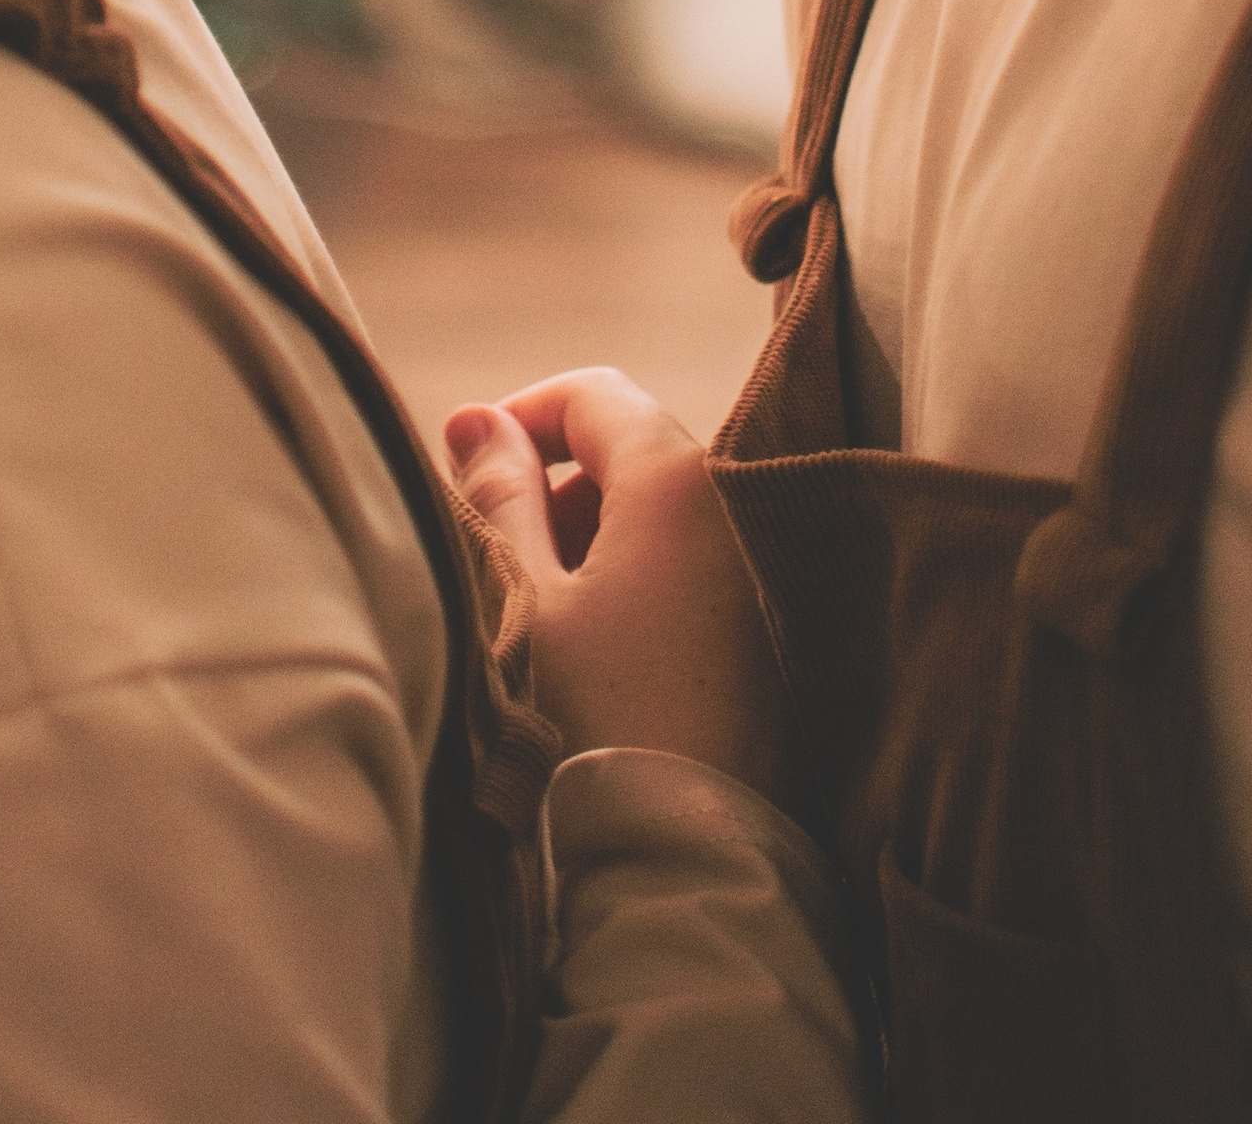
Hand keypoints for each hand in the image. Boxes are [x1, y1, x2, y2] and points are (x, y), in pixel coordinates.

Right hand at [449, 366, 810, 816]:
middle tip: (506, 559)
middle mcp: (737, 502)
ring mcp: (765, 565)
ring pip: (665, 510)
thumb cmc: (596, 722)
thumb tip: (476, 420)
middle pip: (632, 449)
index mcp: (677, 480)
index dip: (522, 419)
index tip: (474, 470)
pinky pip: (701, 562)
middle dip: (558, 487)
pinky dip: (646, 578)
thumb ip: (498, 496)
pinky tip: (609, 652)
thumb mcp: (526, 601)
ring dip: (599, 536)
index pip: (593, 395)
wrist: (690, 855)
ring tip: (553, 618)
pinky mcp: (777, 624)